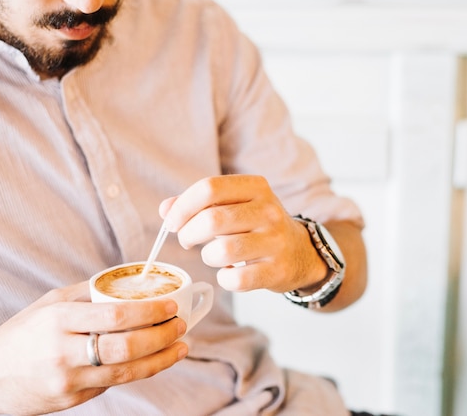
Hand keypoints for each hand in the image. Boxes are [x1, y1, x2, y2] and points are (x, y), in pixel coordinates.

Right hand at [0, 282, 186, 414]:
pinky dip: (137, 371)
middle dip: (161, 337)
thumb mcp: (51, 303)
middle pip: (126, 346)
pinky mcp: (70, 401)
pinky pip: (111, 384)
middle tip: (181, 326)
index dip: (150, 312)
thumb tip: (130, 284)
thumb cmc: (22, 333)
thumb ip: (89, 293)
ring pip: (126, 372)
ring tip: (180, 347)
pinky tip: (154, 361)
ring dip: (160, 359)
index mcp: (59, 319)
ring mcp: (67, 380)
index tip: (171, 306)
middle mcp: (63, 351)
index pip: (115, 315)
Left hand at [159, 175, 327, 292]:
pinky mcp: (277, 270)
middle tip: (186, 240)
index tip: (173, 222)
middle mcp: (269, 211)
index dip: (183, 206)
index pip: (209, 188)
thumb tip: (165, 210)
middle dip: (188, 233)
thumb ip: (199, 204)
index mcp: (256, 187)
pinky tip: (228, 273)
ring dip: (207, 256)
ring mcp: (275, 241)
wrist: (301, 252)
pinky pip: (236, 279)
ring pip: (222, 251)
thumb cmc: (257, 226)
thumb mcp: (234, 206)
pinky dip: (223, 278)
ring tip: (211, 255)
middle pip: (212, 220)